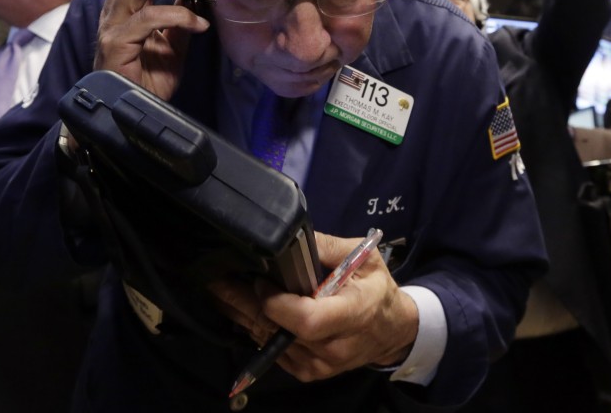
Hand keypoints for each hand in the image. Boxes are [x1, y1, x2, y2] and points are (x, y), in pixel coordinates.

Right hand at [94, 0, 208, 98]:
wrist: (131, 114)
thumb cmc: (150, 77)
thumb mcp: (175, 39)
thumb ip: (183, 11)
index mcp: (129, 4)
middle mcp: (115, 9)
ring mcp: (112, 26)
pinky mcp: (115, 45)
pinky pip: (146, 20)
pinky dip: (177, 17)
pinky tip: (199, 25)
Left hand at [209, 231, 418, 381]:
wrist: (392, 331)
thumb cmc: (377, 289)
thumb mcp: (364, 258)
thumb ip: (328, 247)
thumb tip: (291, 238)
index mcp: (353, 315)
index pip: (307, 320)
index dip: (278, 303)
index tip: (262, 281)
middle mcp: (334, 347)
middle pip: (278, 331)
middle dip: (244, 304)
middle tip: (218, 280)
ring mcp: (319, 364)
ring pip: (270, 340)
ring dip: (243, 315)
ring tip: (220, 289)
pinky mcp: (308, 372)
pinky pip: (273, 351)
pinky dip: (256, 328)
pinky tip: (241, 309)